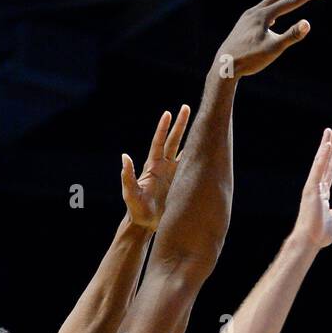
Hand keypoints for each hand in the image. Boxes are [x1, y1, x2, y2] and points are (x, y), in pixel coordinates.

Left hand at [122, 106, 190, 230]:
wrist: (145, 224)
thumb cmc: (136, 210)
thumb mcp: (130, 194)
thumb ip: (127, 176)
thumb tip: (124, 157)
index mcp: (152, 166)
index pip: (159, 142)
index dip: (163, 128)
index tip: (168, 113)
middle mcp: (163, 166)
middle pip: (173, 141)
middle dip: (180, 125)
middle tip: (187, 108)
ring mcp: (172, 174)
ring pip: (184, 151)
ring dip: (192, 138)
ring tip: (201, 125)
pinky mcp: (180, 184)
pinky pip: (190, 168)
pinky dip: (198, 159)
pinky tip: (206, 151)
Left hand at [216, 0, 324, 79]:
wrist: (224, 65)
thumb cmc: (249, 59)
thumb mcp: (273, 49)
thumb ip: (291, 36)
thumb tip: (308, 23)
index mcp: (264, 15)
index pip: (290, 2)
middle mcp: (255, 12)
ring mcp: (248, 17)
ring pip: (269, 2)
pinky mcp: (243, 25)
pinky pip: (261, 13)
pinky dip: (271, 10)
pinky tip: (272, 18)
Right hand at [292, 128, 331, 248]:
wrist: (310, 241)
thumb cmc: (319, 235)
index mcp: (321, 196)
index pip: (328, 174)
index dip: (331, 161)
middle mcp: (316, 189)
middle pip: (324, 163)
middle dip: (327, 147)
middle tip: (330, 132)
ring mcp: (313, 188)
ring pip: (320, 162)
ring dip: (325, 146)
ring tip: (329, 131)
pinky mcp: (311, 188)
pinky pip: (318, 169)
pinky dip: (323, 157)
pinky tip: (328, 145)